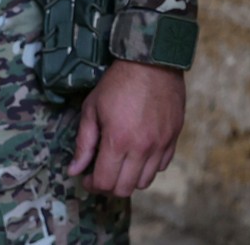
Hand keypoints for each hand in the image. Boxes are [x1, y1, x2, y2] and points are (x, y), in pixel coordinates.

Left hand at [67, 59, 185, 196]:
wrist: (153, 61)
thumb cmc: (118, 83)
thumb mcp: (92, 108)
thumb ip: (84, 143)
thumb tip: (75, 170)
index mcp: (118, 141)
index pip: (105, 182)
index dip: (92, 184)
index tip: (88, 176)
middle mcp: (142, 148)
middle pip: (125, 188)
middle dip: (110, 186)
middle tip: (103, 172)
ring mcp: (161, 143)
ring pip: (145, 181)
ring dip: (130, 178)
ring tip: (122, 163)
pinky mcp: (174, 136)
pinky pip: (163, 165)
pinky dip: (150, 166)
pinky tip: (141, 153)